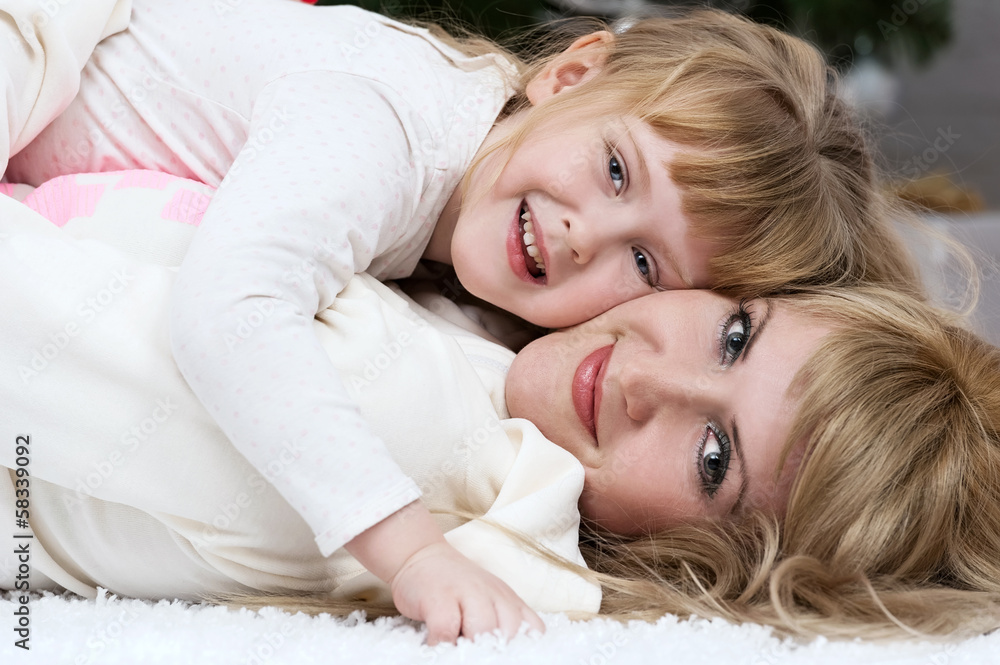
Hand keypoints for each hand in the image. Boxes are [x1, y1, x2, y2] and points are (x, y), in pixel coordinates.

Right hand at [389, 540, 545, 644]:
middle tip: (483, 655)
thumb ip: (502, 624)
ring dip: (472, 647)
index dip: (523, 648)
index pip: (533, 629)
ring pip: (483, 629)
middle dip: (497, 650)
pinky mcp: (437, 597)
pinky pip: (445, 629)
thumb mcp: (488, 602)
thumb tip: (506, 653)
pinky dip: (441, 643)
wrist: (421, 556)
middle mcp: (494, 594)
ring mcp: (466, 591)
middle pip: (511, 631)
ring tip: (459, 651)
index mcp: (509, 600)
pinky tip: (437, 644)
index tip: (510, 656)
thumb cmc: (456, 588)